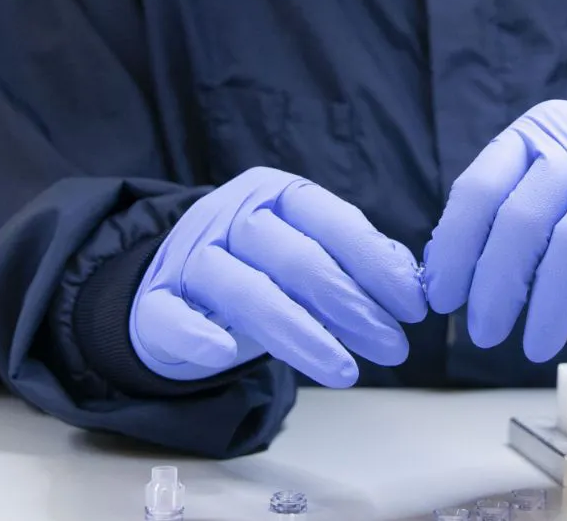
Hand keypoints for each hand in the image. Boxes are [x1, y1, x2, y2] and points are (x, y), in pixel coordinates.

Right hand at [129, 167, 426, 386]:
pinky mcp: (152, 300)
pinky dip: (200, 335)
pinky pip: (174, 316)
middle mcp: (231, 215)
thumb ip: (355, 258)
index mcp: (276, 193)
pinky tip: (228, 355)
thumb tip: (409, 279)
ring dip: (303, 335)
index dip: (377, 266)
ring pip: (248, 293)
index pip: (335, 222)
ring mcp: (189, 255)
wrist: (172, 280)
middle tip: (394, 349)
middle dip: (353, 308)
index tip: (414, 309)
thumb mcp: (307, 250)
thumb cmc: (258, 266)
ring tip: (347, 373)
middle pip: (298, 260)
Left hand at [422, 101, 566, 361]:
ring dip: (550, 303)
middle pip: (523, 219)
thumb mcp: (550, 168)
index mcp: (536, 134)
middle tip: (485, 333)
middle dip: (496, 285)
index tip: (444, 298)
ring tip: (536, 345)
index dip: (455, 248)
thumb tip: (441, 270)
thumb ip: (502, 207)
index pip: (480, 189)